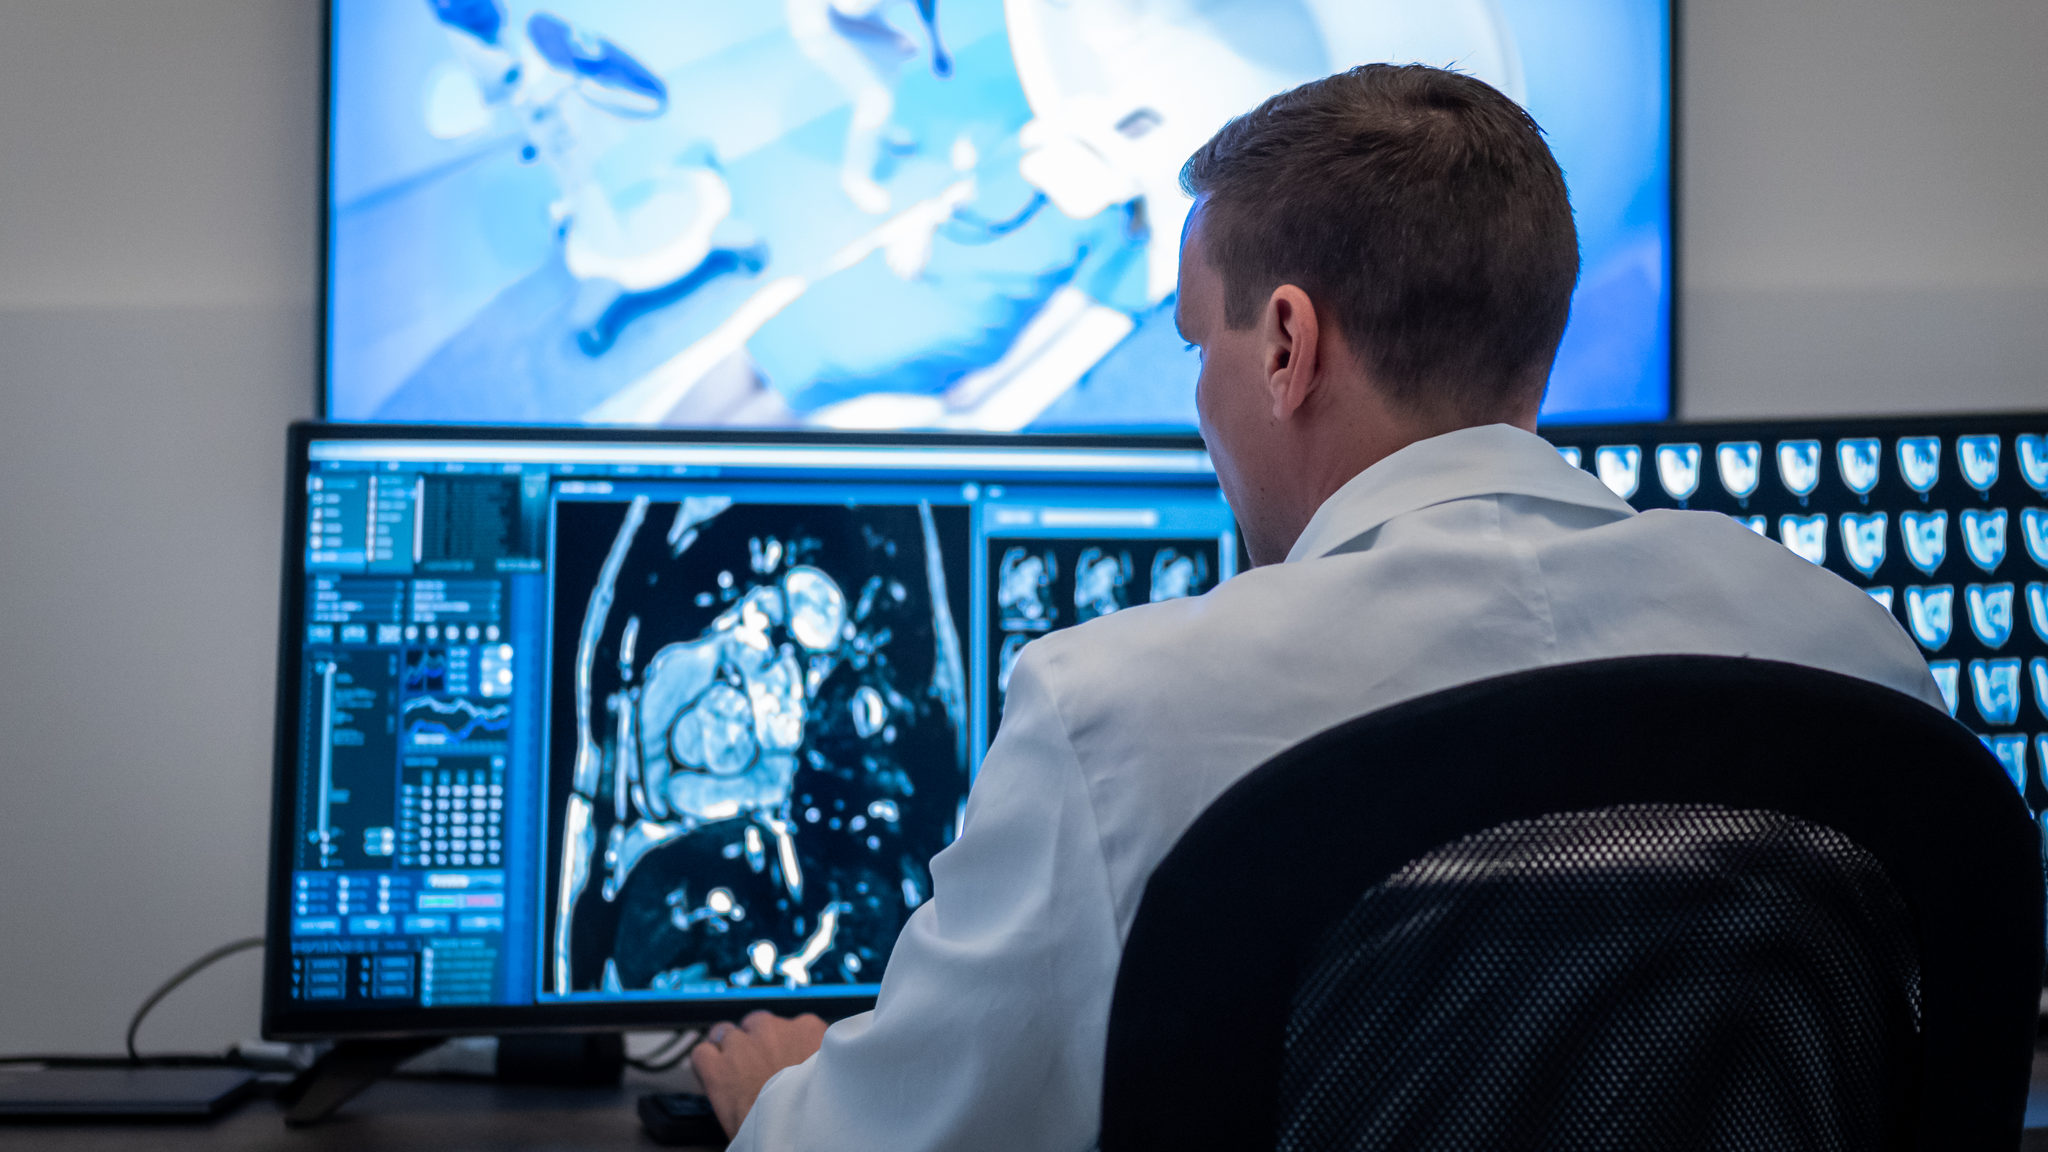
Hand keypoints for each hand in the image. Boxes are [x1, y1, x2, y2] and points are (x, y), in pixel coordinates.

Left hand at [690, 1010, 827, 1138]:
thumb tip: (809, 1065)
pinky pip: (702, 1053)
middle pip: (757, 1024)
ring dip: (728, 1050)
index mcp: (808, 1029)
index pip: (791, 1024)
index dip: (783, 1044)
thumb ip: (815, 1060)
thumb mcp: (828, 1075)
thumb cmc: (814, 1110)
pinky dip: (705, 1065)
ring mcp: (742, 1044)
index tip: (782, 1060)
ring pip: (725, 1033)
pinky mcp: (717, 1064)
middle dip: (755, 1042)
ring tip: (733, 1073)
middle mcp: (773, 1029)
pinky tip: (712, 1078)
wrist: (794, 1132)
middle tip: (758, 1068)